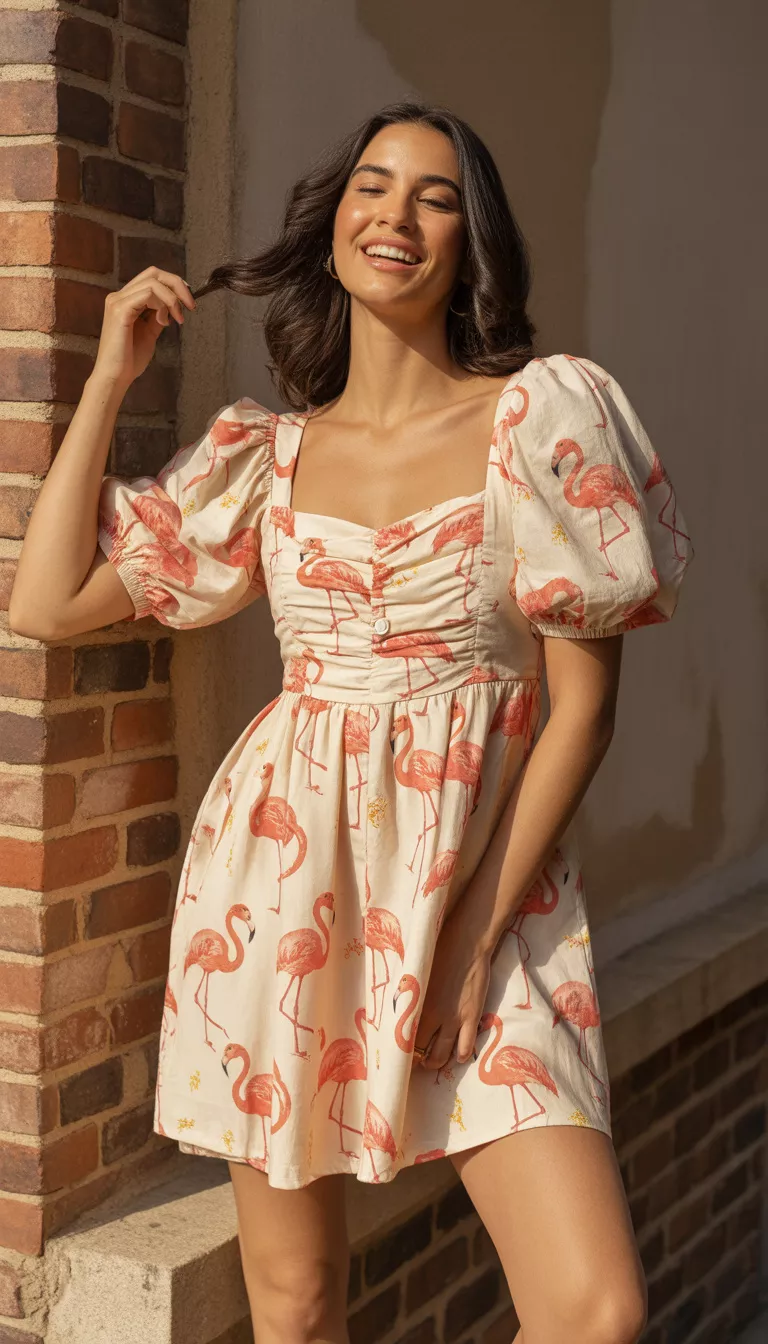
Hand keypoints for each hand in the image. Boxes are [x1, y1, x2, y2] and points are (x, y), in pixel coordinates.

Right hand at [91, 266, 195, 393]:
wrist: (116, 377)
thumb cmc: (130, 359)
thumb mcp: (150, 333)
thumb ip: (158, 317)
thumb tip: (172, 308)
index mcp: (125, 300)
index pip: (152, 278)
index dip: (173, 285)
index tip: (188, 301)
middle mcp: (119, 296)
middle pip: (153, 273)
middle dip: (177, 285)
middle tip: (191, 304)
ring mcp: (118, 301)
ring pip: (153, 282)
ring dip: (173, 298)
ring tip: (179, 318)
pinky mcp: (120, 310)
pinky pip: (148, 294)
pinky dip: (163, 304)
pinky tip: (165, 321)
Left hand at [412, 905, 491, 1071]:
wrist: (467, 942)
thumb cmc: (438, 950)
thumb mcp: (415, 972)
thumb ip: (409, 993)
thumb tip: (397, 1005)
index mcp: (415, 1004)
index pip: (403, 1037)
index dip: (402, 1048)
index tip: (400, 1052)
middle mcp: (432, 1016)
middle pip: (420, 1050)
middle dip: (417, 1059)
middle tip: (417, 1061)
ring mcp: (453, 1018)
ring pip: (442, 1054)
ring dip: (436, 1062)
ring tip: (433, 1063)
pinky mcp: (472, 1016)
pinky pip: (466, 1046)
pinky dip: (461, 1055)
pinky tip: (458, 1056)